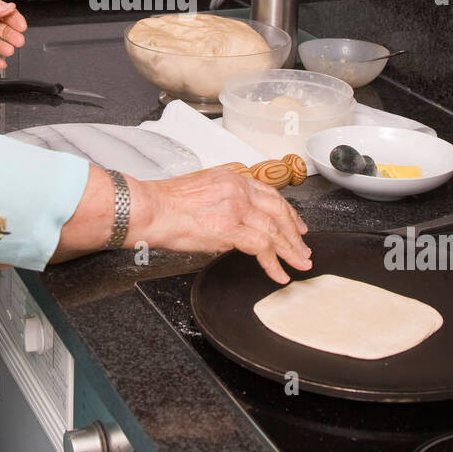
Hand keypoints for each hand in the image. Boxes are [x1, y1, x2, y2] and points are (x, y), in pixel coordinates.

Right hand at [129, 163, 311, 284]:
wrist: (148, 208)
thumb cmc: (163, 202)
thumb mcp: (200, 190)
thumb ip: (223, 202)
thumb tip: (234, 223)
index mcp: (231, 178)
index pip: (269, 194)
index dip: (287, 211)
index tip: (295, 224)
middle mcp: (238, 188)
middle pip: (278, 210)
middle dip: (295, 232)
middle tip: (304, 248)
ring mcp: (236, 207)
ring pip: (275, 229)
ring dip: (291, 250)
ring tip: (300, 264)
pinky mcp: (230, 228)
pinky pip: (262, 248)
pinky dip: (274, 263)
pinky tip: (279, 273)